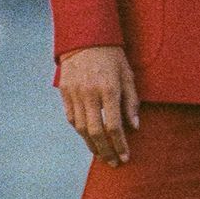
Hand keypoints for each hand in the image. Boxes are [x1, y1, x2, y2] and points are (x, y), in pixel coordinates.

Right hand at [58, 46, 139, 165]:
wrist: (85, 36)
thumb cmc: (112, 56)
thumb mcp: (128, 75)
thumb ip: (131, 102)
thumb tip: (134, 127)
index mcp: (108, 90)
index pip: (114, 126)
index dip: (120, 145)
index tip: (125, 157)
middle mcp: (90, 94)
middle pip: (96, 132)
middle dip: (106, 151)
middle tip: (113, 163)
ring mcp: (75, 93)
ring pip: (81, 128)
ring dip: (92, 145)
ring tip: (101, 154)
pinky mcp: (65, 92)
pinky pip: (72, 118)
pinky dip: (80, 131)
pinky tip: (88, 138)